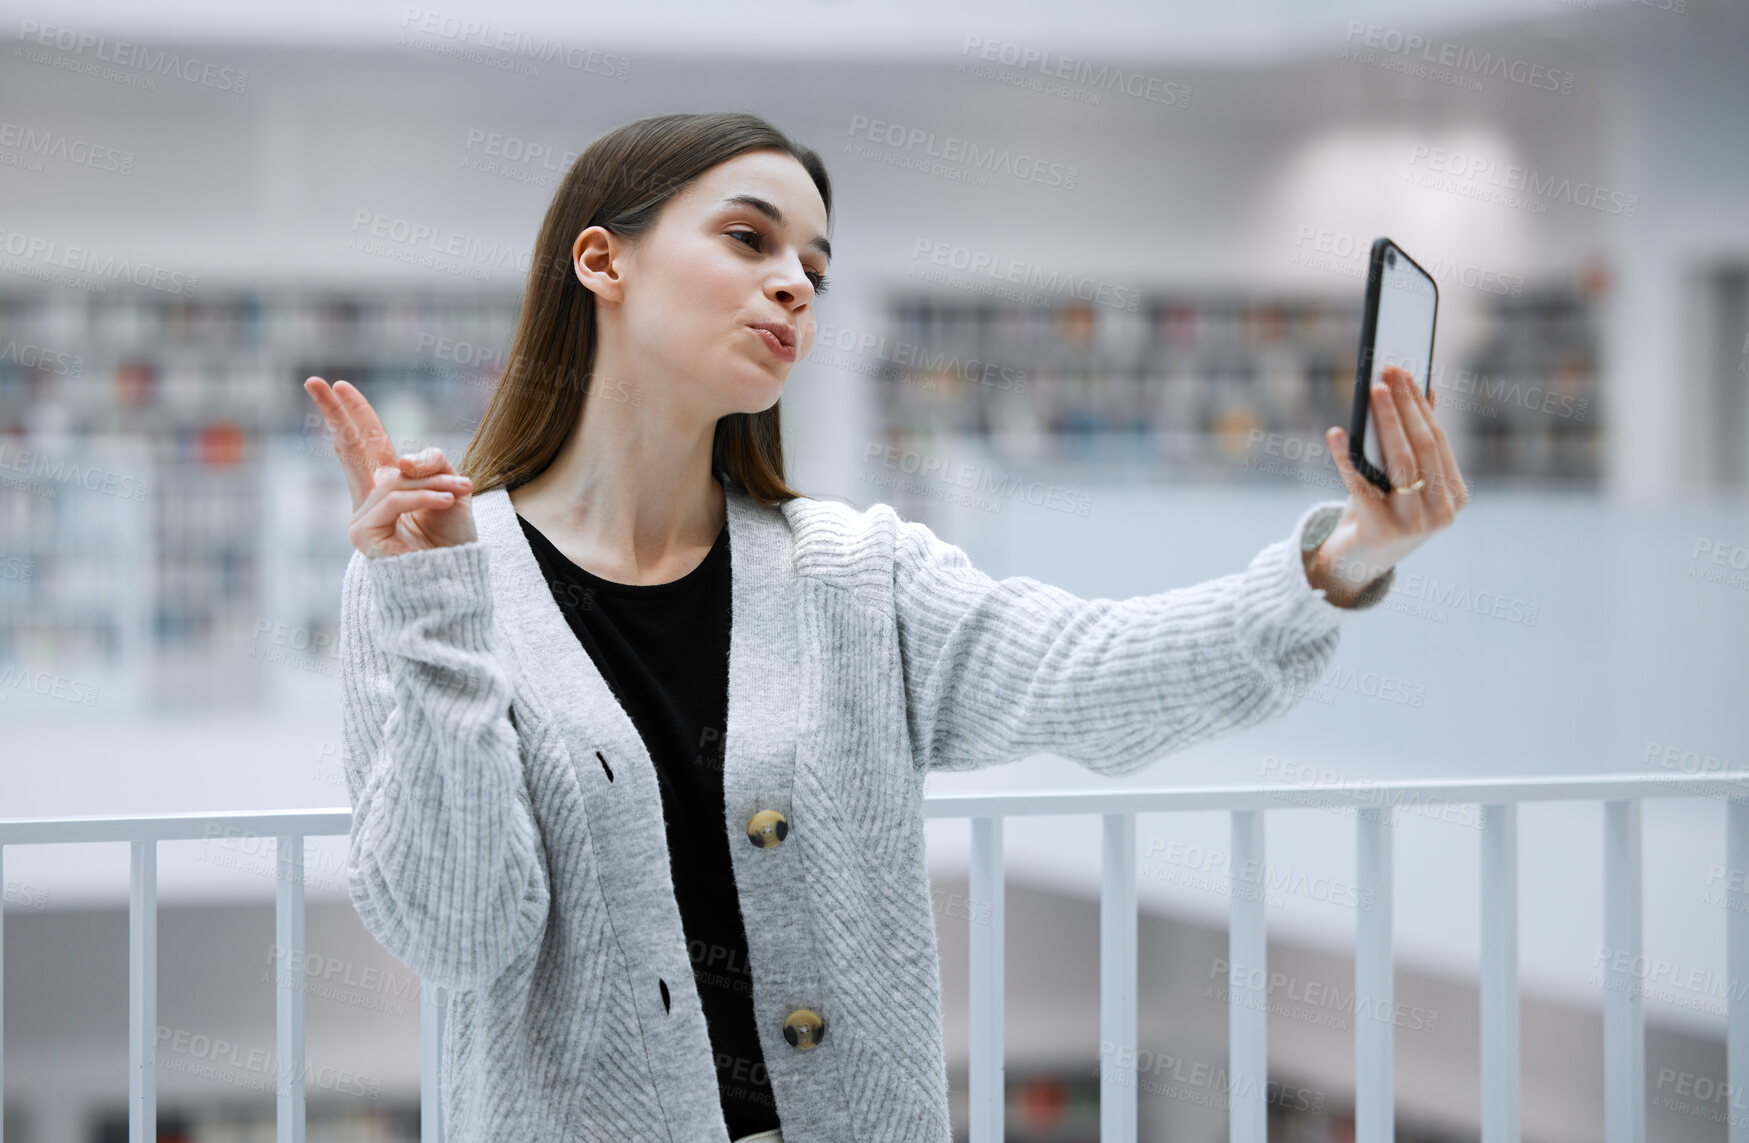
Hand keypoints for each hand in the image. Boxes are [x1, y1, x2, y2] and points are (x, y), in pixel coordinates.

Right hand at [303, 376, 477, 558]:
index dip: (355, 415)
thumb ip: (431, 463)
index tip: (339, 385)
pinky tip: (448, 499)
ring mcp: (362, 517)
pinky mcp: (363, 534)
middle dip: (335, 413)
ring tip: (461, 490)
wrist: (457, 576)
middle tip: (315, 380)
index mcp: (387, 485)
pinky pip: (394, 499)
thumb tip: (400, 460)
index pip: (367, 445)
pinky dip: (424, 495)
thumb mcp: (452, 485)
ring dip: (433, 480)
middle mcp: (368, 499)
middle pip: (349, 449)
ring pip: (393, 479)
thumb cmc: (454, 537)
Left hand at [1310, 367, 1468, 603]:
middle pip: (1422, 447)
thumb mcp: (1400, 480)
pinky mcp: (1383, 531)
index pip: (1437, 439)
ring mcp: (1416, 524)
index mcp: (1454, 496)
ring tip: (1372, 390)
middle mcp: (1442, 512)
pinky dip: (1346, 457)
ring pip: (1401, 462)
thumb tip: (1423, 390)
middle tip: (1387, 374)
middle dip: (1404, 406)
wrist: (1354, 564)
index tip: (1404, 373)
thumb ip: (1413, 442)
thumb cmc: (1378, 512)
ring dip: (1386, 421)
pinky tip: (1335, 434)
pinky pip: (1362, 485)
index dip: (1419, 404)